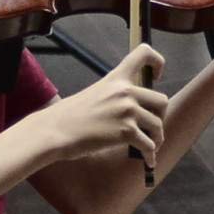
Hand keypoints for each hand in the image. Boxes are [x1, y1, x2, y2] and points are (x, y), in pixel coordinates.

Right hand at [51, 44, 167, 164]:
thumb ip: (115, 96)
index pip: (143, 53)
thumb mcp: (94, 94)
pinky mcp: (126, 131)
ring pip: (157, 125)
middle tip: (151, 127)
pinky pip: (149, 144)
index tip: (157, 76)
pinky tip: (148, 160)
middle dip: (159, 116)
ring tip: (151, 146)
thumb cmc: (68, 116)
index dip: (157, 62)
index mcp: (116, 78)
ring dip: (157, 138)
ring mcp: (127, 111)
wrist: (52, 131)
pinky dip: (150, 154)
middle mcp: (125, 91)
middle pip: (161, 100)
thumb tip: (133, 108)